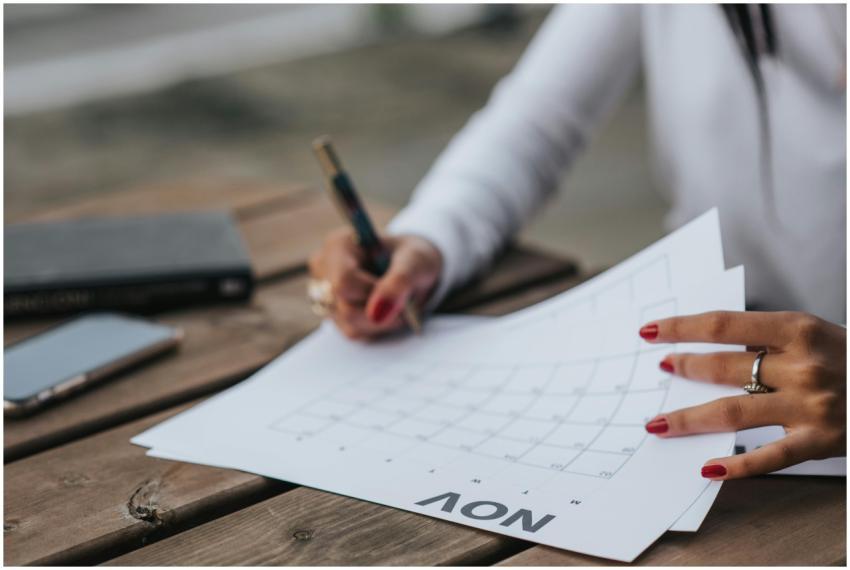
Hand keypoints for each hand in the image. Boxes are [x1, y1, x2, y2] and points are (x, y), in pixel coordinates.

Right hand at [308, 229, 442, 339]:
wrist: (415, 268)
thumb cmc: (414, 257)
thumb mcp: (415, 261)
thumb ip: (399, 282)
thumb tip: (377, 313)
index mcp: (339, 245)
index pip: (344, 282)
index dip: (374, 293)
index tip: (398, 289)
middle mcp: (324, 268)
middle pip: (346, 307)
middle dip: (382, 310)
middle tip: (403, 298)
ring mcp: (325, 293)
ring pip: (350, 324)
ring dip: (383, 321)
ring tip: (397, 303)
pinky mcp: (333, 315)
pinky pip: (355, 333)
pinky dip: (378, 327)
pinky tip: (386, 311)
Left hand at [640, 311, 845, 478]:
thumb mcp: (818, 335)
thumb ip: (771, 339)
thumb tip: (713, 346)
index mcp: (799, 329)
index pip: (723, 325)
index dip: (682, 327)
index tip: (651, 331)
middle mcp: (802, 365)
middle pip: (725, 367)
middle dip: (684, 368)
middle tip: (660, 369)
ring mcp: (811, 406)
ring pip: (733, 412)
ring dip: (690, 418)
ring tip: (659, 423)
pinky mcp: (821, 442)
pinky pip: (770, 457)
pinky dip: (737, 466)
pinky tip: (708, 469)